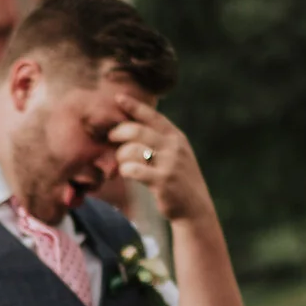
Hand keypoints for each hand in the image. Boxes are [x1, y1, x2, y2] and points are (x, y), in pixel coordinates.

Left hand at [110, 98, 210, 224]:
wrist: (195, 208)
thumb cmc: (178, 180)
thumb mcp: (175, 154)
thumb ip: (159, 140)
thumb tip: (131, 127)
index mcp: (176, 137)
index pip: (152, 116)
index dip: (134, 106)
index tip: (117, 97)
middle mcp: (174, 146)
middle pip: (136, 130)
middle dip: (118, 132)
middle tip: (110, 137)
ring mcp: (169, 163)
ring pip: (132, 149)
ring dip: (120, 155)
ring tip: (121, 162)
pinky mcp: (162, 181)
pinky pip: (133, 169)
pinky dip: (125, 170)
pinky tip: (126, 173)